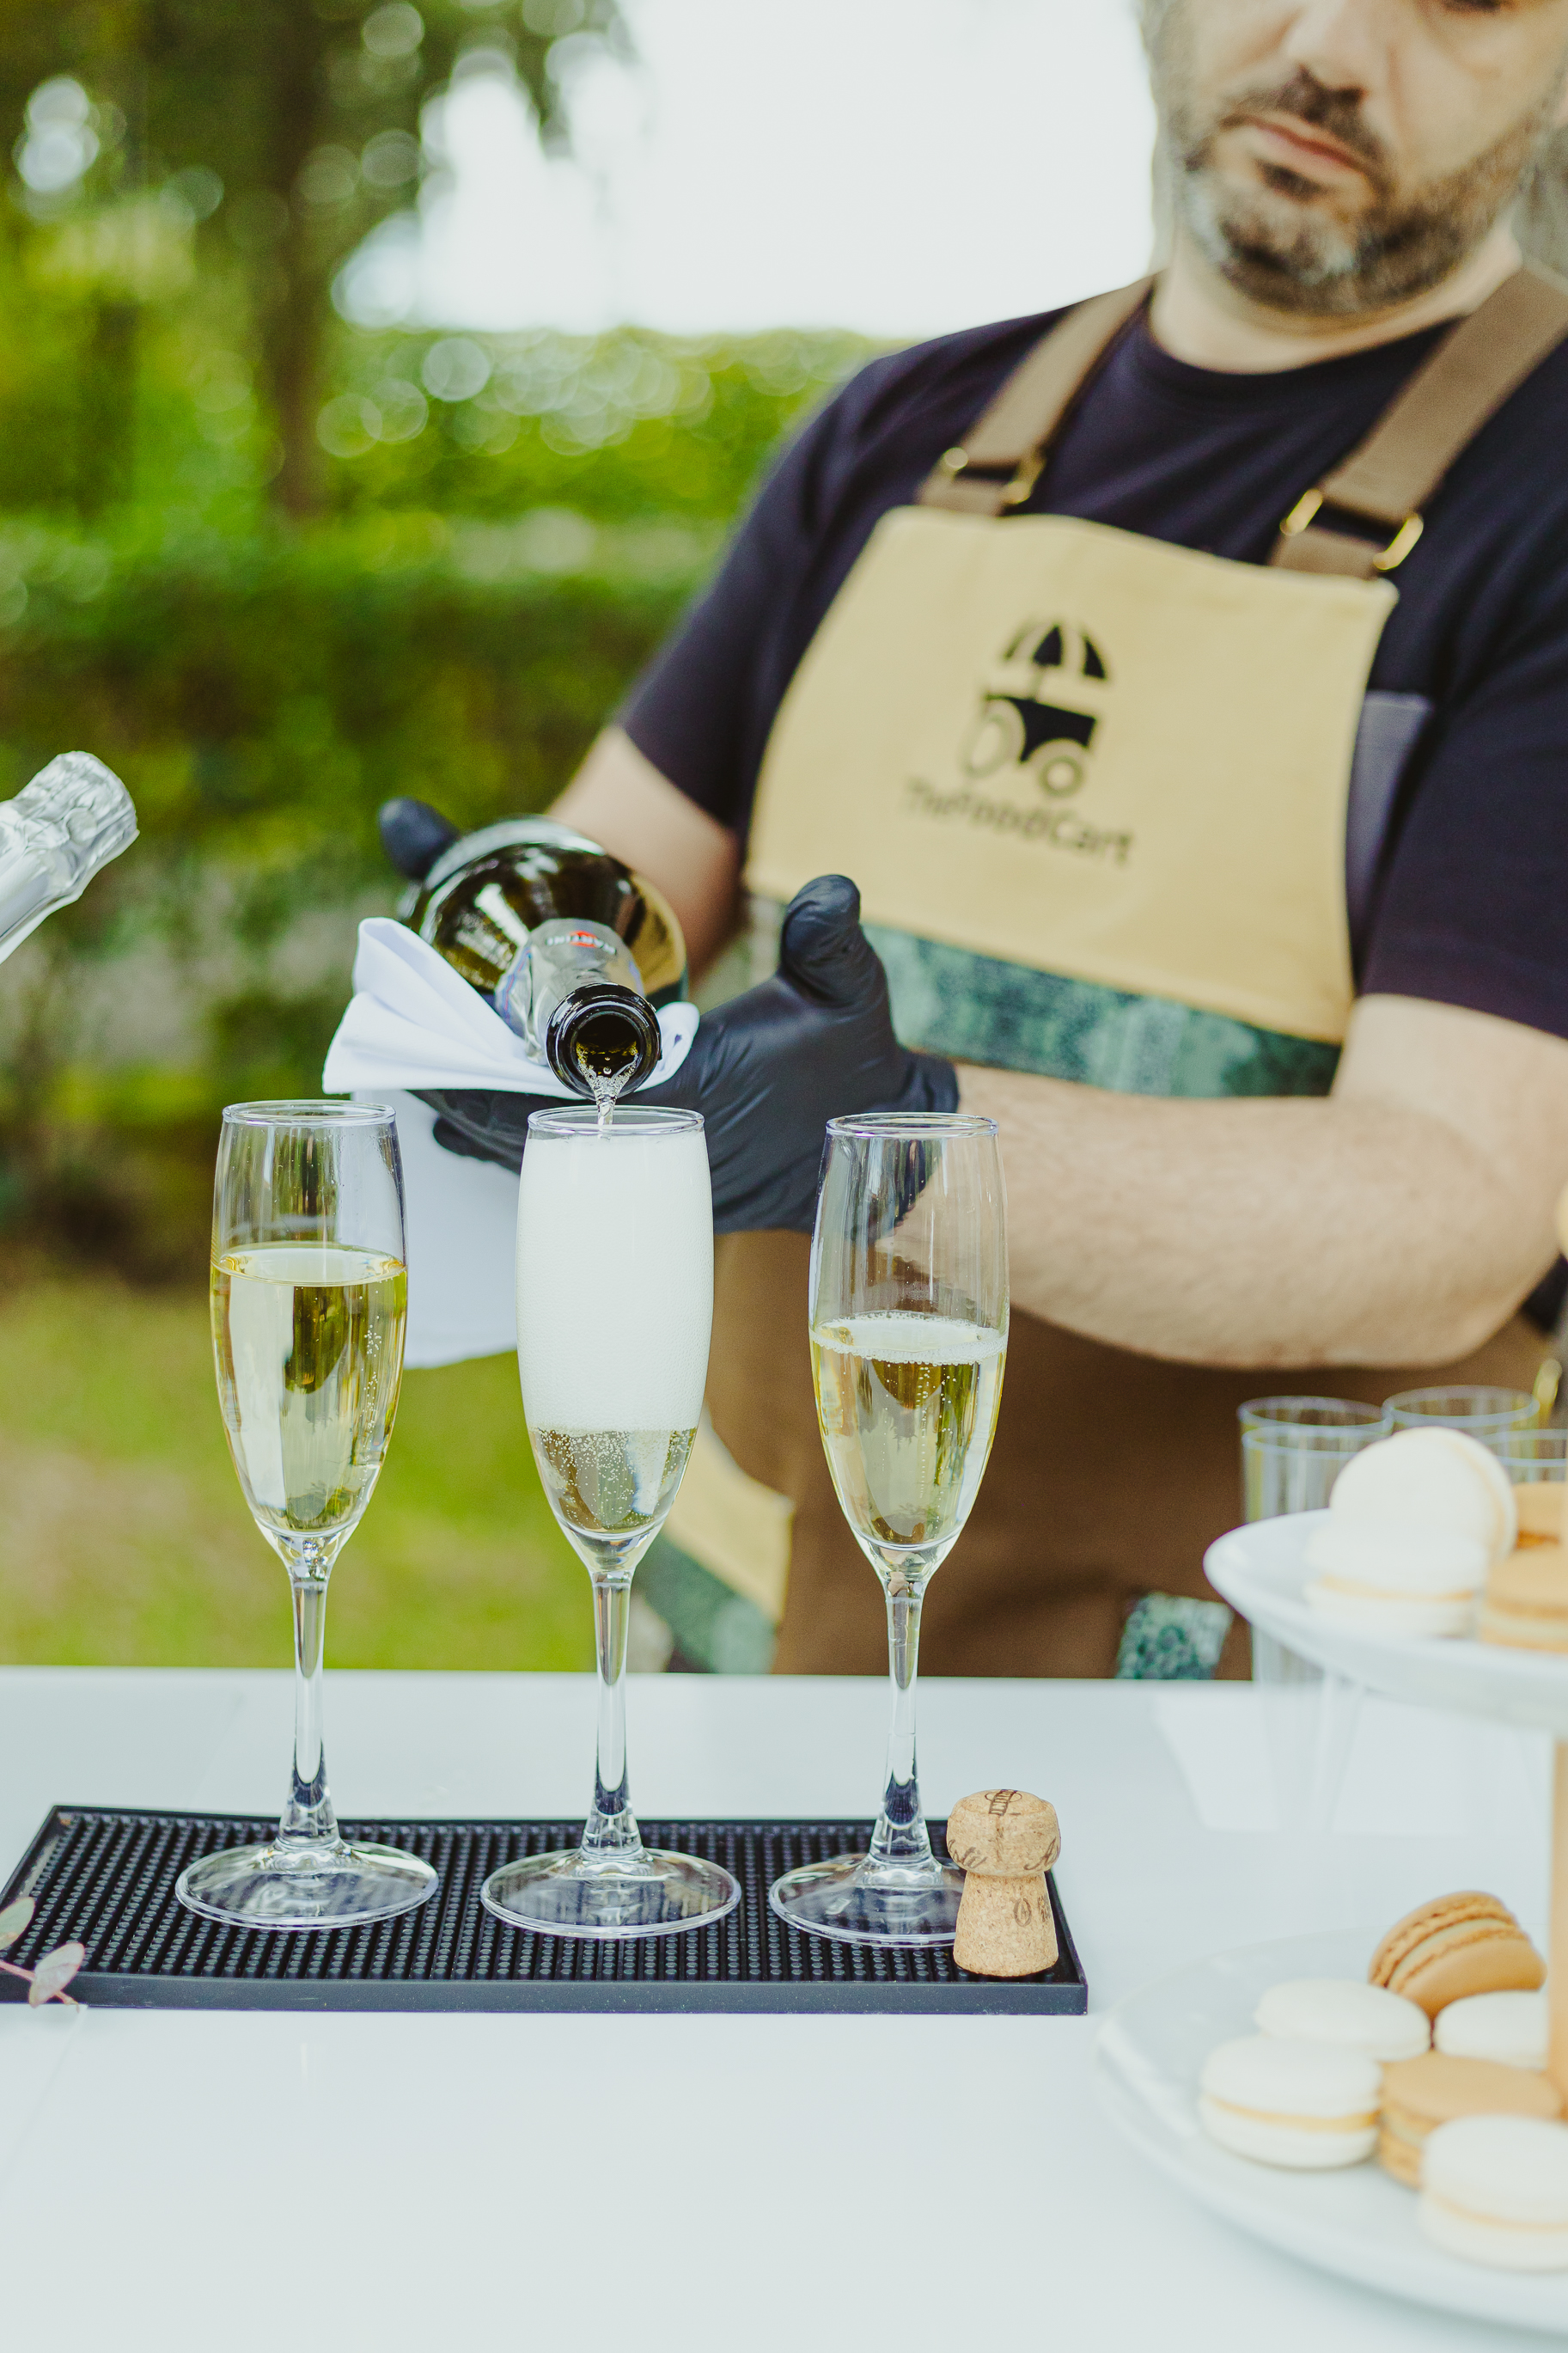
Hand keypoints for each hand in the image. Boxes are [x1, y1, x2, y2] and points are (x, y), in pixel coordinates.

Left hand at [422, 874, 958, 1231]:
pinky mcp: (634, 1164)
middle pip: (518, 1134)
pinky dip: (497, 1126)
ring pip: (525, 1148)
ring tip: (409, 1062)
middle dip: (452, 1094)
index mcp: (680, 1112)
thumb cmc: (853, 1065)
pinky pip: (548, 1153)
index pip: (558, 1114)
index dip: (484, 1093)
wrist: (869, 1130)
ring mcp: (636, 1163)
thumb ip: (834, 943)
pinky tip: (454, 1096)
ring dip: (465, 1111)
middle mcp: (645, 1147)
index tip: (430, 1060)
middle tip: (396, 1045)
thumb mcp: (849, 999)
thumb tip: (831, 890)